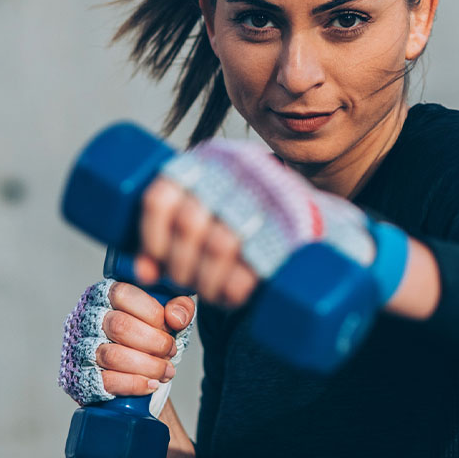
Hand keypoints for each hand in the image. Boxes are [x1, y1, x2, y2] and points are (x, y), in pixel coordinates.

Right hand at [59, 279, 195, 404]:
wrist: (130, 371)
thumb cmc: (148, 334)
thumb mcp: (167, 314)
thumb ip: (179, 307)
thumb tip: (175, 318)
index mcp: (103, 295)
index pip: (122, 294)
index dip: (151, 312)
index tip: (170, 327)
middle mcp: (85, 318)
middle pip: (119, 326)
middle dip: (154, 342)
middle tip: (171, 351)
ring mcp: (79, 348)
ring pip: (113, 355)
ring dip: (148, 365)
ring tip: (167, 370)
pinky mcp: (80, 377)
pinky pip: (107, 381)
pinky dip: (135, 384)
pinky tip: (152, 384)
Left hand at [134, 138, 385, 308]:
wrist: (320, 220)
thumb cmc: (251, 220)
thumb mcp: (214, 206)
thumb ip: (176, 230)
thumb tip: (138, 271)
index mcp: (210, 160)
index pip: (161, 194)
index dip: (149, 237)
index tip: (151, 265)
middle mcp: (237, 170)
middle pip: (189, 223)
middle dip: (180, 268)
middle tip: (187, 285)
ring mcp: (268, 194)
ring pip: (219, 243)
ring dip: (207, 282)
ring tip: (211, 293)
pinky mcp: (294, 224)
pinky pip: (255, 259)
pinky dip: (238, 287)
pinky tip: (233, 297)